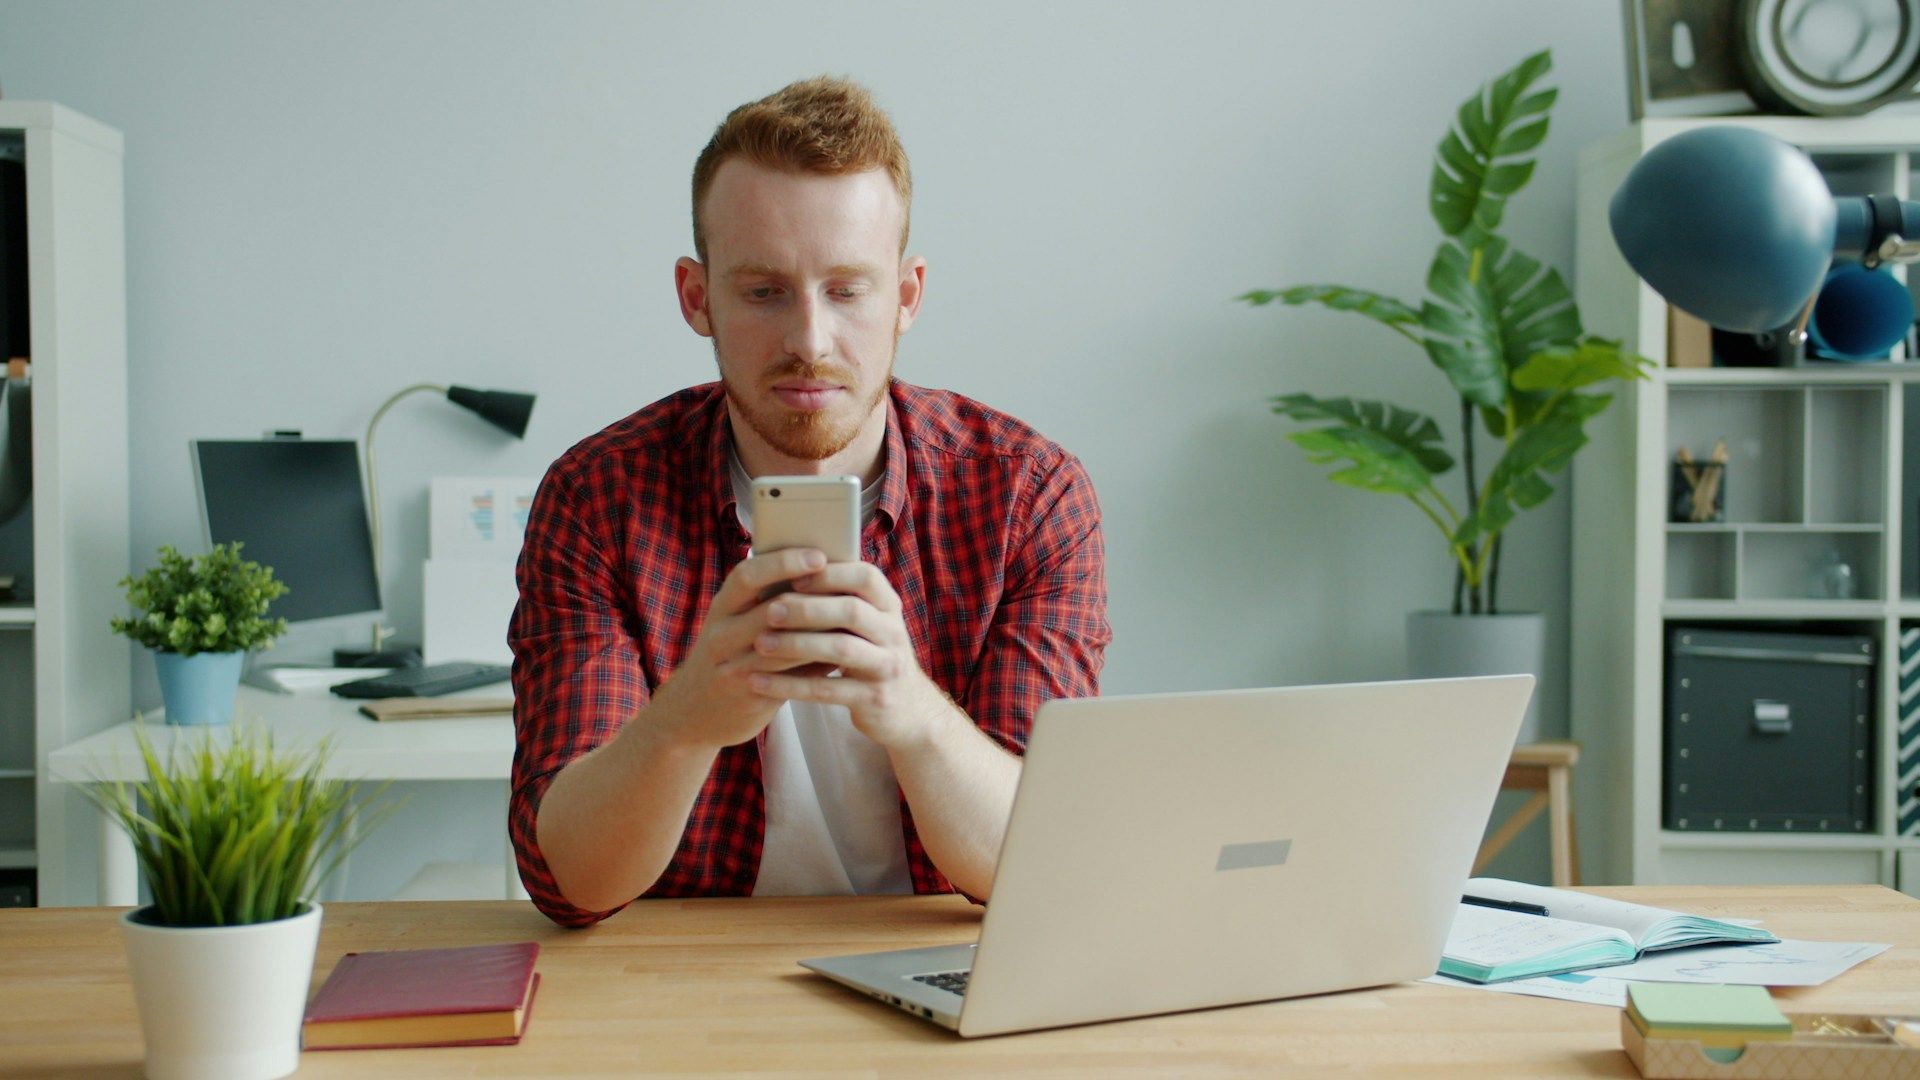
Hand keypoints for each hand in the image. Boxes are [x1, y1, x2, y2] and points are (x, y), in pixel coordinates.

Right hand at [646, 548, 832, 749]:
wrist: (693, 711)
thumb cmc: (729, 654)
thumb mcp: (735, 621)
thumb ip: (767, 600)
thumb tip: (824, 569)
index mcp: (722, 606)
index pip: (748, 575)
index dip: (783, 563)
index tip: (819, 555)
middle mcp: (721, 634)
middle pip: (768, 610)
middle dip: (812, 598)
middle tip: (849, 590)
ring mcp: (732, 667)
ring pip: (783, 645)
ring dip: (821, 633)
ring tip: (854, 620)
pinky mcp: (748, 695)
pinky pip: (789, 677)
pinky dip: (817, 664)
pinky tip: (842, 655)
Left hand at [745, 561, 949, 748]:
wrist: (908, 711)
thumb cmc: (872, 657)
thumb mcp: (869, 626)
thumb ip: (842, 602)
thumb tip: (790, 571)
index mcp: (889, 607)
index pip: (866, 577)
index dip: (830, 573)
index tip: (793, 575)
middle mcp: (894, 634)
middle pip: (851, 611)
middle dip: (807, 608)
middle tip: (769, 610)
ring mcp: (887, 667)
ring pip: (841, 649)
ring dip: (796, 644)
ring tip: (761, 643)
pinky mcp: (873, 699)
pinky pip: (826, 690)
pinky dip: (789, 685)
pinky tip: (760, 681)